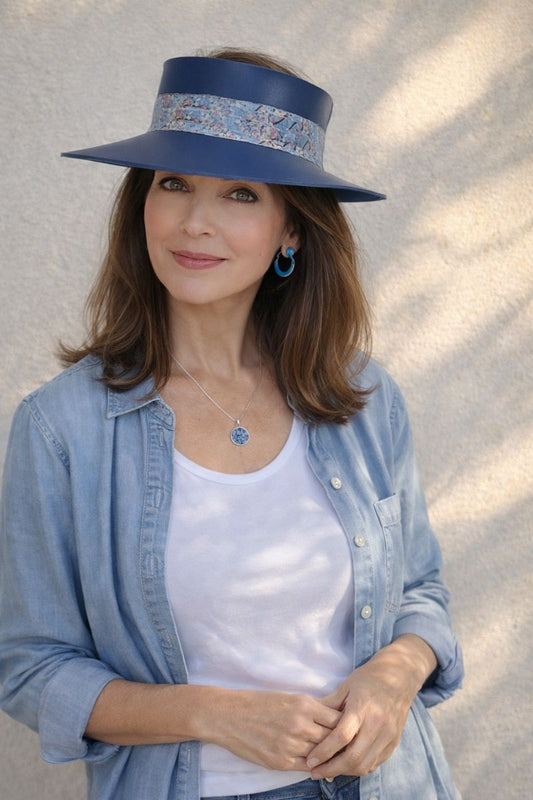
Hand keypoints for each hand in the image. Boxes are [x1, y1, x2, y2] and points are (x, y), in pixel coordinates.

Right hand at [201, 688, 341, 771]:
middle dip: (341, 743)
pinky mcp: (280, 761)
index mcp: (304, 704)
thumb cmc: (259, 703)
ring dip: (329, 756)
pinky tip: (319, 764)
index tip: (350, 728)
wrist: (229, 715)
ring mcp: (290, 744)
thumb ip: (311, 709)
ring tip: (337, 757)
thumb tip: (334, 716)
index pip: (338, 719)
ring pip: (321, 754)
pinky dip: (314, 766)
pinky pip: (307, 767)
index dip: (346, 725)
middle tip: (350, 746)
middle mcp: (300, 724)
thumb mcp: (288, 698)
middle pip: (333, 739)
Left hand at [306, 635, 436, 777]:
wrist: (399, 677)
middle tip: (315, 772)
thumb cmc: (368, 679)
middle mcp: (378, 723)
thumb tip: (307, 721)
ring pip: (365, 765)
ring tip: (327, 770)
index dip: (324, 751)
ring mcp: (388, 735)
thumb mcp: (345, 686)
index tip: (310, 760)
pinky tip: (345, 765)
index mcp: (363, 707)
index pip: (342, 736)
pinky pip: (374, 763)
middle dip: (331, 768)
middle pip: (354, 757)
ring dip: (344, 772)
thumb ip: (328, 706)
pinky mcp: (394, 743)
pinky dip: (358, 768)